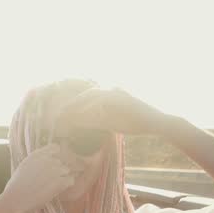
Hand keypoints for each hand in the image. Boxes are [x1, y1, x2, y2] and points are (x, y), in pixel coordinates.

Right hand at [0, 143, 74, 212]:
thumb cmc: (16, 187)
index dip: (56, 156)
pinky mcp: (59, 181)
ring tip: (52, 187)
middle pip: (61, 161)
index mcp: (36, 155)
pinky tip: (57, 190)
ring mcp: (54, 170)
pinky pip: (70, 180)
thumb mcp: (23, 167)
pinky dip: (66, 185)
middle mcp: (46, 159)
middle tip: (50, 181)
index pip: (55, 147)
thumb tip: (46, 163)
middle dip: (58, 170)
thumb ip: (36, 162)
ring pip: (66, 170)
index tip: (54, 165)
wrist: (15, 200)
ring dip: (62, 178)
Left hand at [57, 88, 171, 136]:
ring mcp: (116, 91)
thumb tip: (74, 123)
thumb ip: (93, 121)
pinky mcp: (122, 96)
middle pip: (85, 92)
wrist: (157, 123)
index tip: (57, 113)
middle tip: (56, 112)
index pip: (85, 96)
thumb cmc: (135, 123)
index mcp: (107, 94)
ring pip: (91, 94)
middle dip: (70, 102)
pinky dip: (90, 105)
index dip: (70, 104)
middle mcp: (110, 89)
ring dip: (77, 103)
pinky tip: (82, 113)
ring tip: (64, 112)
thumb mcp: (109, 123)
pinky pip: (102, 99)